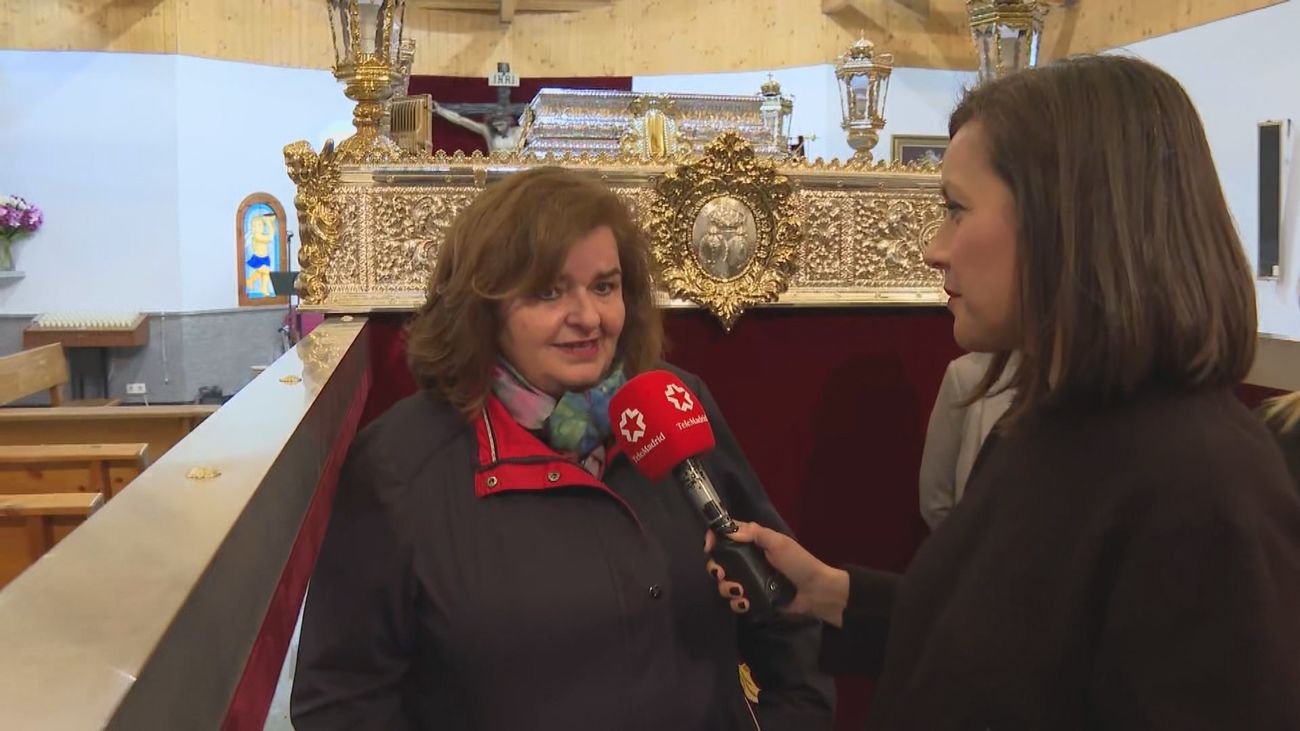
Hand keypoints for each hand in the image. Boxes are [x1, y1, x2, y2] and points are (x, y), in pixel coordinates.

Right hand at [705, 522, 849, 626]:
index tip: (709, 547)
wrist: (817, 593)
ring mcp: (750, 582)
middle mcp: (747, 562)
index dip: (714, 540)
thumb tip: (728, 531)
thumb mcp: (779, 542)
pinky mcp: (754, 600)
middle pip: (719, 563)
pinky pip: (736, 602)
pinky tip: (747, 602)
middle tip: (721, 573)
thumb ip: (754, 533)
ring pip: (724, 584)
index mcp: (752, 544)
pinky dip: (738, 603)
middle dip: (716, 569)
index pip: (726, 538)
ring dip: (727, 588)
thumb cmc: (799, 563)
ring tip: (740, 591)